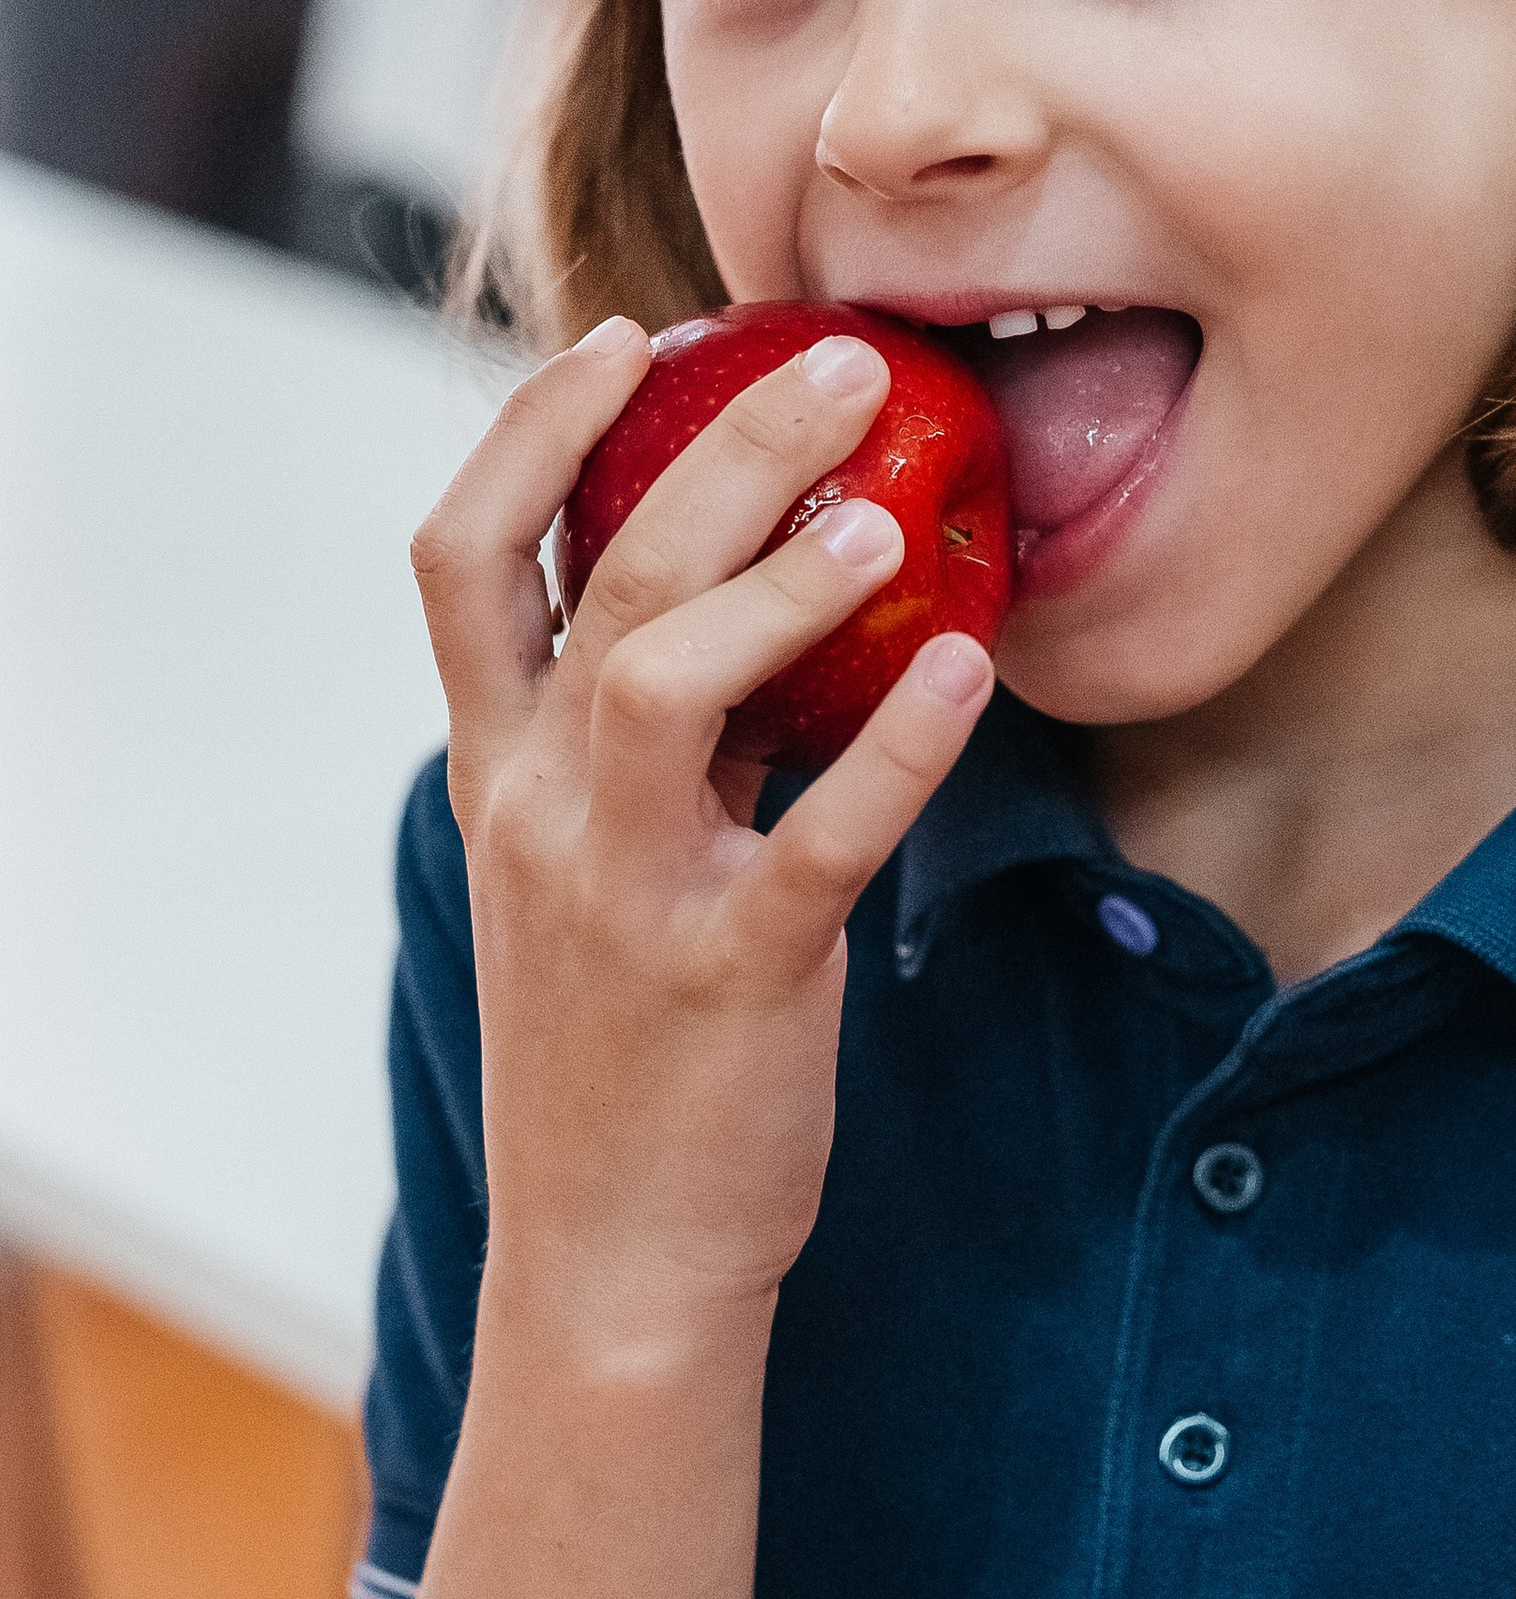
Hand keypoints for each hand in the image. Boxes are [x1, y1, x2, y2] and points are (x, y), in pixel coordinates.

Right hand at [409, 314, 994, 1361]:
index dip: (532, 427)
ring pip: (666, 680)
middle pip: (598, 576)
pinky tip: (972, 672)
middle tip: (841, 365)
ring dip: (779, 580)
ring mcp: (626, 892)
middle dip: (716, 448)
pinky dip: (901, 748)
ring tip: (885, 514)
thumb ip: (646, 744)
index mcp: (498, 772)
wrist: (611, 1263)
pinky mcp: (731, 974)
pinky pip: (821, 837)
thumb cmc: (621, 1053)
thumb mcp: (589, 873)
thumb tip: (757, 599)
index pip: (462, 556)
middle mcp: (540, 811)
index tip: (629, 335)